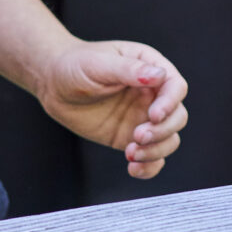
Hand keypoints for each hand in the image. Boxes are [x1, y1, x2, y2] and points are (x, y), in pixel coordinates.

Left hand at [35, 41, 189, 178]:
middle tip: (136, 136)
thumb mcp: (99, 64)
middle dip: (162, 131)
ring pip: (168, 139)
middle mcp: (152, 94)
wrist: (54, 85)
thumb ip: (129, 70)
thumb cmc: (76, 65)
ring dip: (156, 151)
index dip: (170, 103)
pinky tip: (133, 168)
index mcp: (149, 68)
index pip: (175, 86)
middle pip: (177, 117)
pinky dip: (149, 166)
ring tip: (130, 154)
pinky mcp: (130, 137)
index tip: (153, 116)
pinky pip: (152, 157)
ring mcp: (142, 117)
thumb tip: (159, 75)